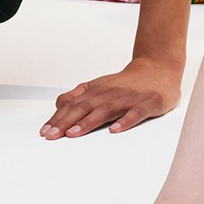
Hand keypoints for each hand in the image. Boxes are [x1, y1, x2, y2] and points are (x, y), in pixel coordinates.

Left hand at [40, 54, 182, 138]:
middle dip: (66, 122)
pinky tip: (115, 130)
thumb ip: (79, 95)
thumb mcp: (100, 85)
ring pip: (106, 110)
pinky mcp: (148, 103)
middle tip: (52, 136)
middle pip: (85, 107)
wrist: (159, 68)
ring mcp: (130, 98)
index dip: (58, 118)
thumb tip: (59, 104)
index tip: (45, 132)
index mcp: (97, 90)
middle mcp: (111, 93)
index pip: (74, 105)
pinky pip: (136, 113)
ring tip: (74, 133)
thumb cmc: (127, 82)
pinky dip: (125, 121)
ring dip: (89, 122)